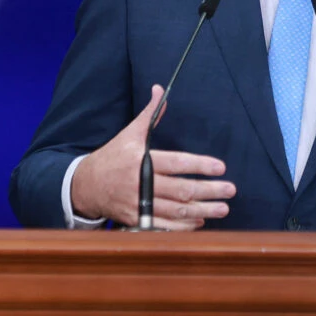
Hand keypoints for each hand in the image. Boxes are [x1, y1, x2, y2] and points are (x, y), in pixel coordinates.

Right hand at [70, 84, 233, 228]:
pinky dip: (183, 226)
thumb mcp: (129, 133)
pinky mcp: (135, 220)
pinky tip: (200, 222)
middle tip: (230, 190)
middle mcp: (140, 183)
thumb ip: (148, 114)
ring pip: (176, 210)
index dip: (200, 166)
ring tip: (223, 209)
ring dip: (202, 211)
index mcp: (141, 160)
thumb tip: (160, 89)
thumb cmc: (112, 156)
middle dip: (208, 191)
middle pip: (181, 190)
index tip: (220, 167)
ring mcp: (138, 204)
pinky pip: (163, 226)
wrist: (85, 186)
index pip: (177, 163)